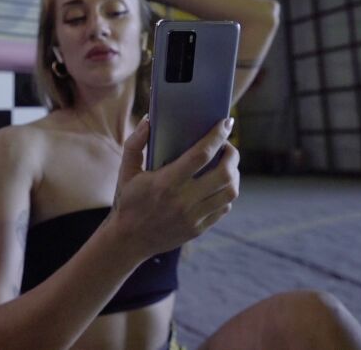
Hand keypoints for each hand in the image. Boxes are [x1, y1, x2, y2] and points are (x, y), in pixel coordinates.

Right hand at [109, 116, 239, 258]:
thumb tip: (149, 120)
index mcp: (165, 183)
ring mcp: (193, 217)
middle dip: (232, 155)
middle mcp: (183, 201)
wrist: (129, 240)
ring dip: (234, 174)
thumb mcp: (126, 171)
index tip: (226, 122)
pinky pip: (224, 207)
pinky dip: (227, 192)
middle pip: (224, 174)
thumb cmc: (128, 200)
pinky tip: (220, 184)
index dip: (217, 136)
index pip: (201, 155)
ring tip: (228, 164)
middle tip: (228, 146)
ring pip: (229, 192)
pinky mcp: (198, 228)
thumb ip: (135, 143)